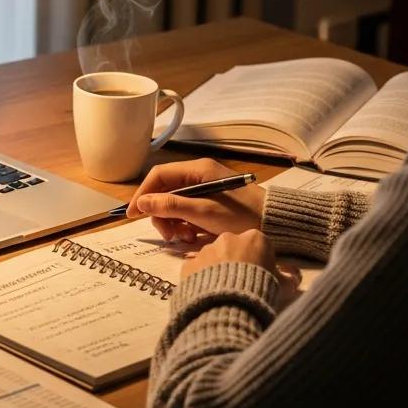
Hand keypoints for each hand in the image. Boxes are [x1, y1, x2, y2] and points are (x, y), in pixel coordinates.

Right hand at [127, 158, 265, 242]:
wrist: (275, 224)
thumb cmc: (241, 216)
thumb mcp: (202, 212)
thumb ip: (170, 206)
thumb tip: (141, 203)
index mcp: (197, 170)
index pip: (159, 176)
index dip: (143, 194)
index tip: (132, 214)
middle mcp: (199, 175)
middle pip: (165, 191)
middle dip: (161, 214)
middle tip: (168, 235)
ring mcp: (205, 188)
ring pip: (175, 203)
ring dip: (173, 222)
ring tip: (184, 238)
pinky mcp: (211, 201)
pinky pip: (188, 210)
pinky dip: (185, 224)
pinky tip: (193, 236)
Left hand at [182, 229, 300, 309]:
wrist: (228, 305)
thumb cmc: (261, 291)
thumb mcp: (285, 286)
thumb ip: (291, 277)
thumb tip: (294, 274)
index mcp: (254, 238)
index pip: (259, 244)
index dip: (261, 260)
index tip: (261, 274)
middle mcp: (227, 238)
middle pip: (234, 248)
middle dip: (237, 262)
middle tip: (241, 283)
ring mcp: (205, 250)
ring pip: (213, 258)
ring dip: (218, 270)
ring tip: (223, 291)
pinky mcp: (189, 264)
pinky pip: (196, 270)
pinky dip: (201, 279)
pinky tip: (207, 294)